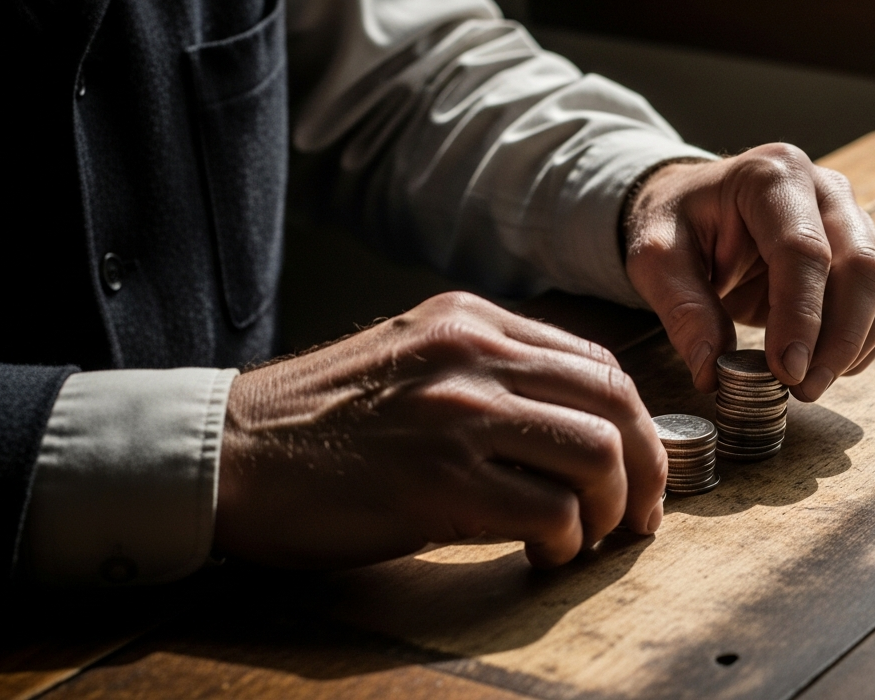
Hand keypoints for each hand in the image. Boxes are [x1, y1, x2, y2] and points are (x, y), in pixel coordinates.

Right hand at [214, 292, 666, 569]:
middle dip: (647, 465)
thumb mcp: (409, 357)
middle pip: (615, 402)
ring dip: (613, 509)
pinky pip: (550, 512)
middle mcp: (474, 355)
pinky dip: (567, 541)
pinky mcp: (441, 483)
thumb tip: (570, 418)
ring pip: (598, 454)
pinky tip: (546, 554)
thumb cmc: (316, 420)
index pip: (595, 361)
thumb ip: (487, 369)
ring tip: (592, 538)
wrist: (227, 455)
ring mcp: (459, 416)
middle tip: (641, 513)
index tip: (639, 463)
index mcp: (471, 320)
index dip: (635, 421)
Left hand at [625, 144, 874, 401]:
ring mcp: (852, 217)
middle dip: (840, 339)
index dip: (802, 316)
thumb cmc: (680, 224)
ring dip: (855, 345)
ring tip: (809, 382)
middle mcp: (825, 189)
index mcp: (771, 177)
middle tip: (803, 388)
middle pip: (862, 266)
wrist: (699, 206)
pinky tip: (823, 363)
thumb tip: (711, 372)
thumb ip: (683, 310)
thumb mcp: (656, 259)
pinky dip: (861, 342)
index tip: (788, 372)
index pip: (803, 249)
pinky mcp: (864, 249)